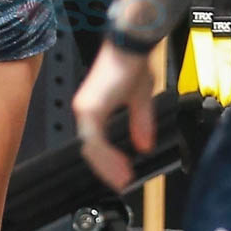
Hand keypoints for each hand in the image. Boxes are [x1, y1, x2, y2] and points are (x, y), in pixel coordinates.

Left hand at [72, 41, 155, 188]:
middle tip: (121, 183)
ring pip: (91, 148)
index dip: (107, 161)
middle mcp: (86, 109)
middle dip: (107, 169)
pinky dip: (107, 157)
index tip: (121, 175)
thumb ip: (140, 123)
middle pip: (90, 149)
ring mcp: (86, 109)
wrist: (131, 47)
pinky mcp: (90, 108)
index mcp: (94, 107)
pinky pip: (94, 141)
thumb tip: (144, 145)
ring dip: (107, 166)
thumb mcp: (140, 99)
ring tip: (122, 179)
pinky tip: (120, 167)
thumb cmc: (132, 64)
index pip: (95, 142)